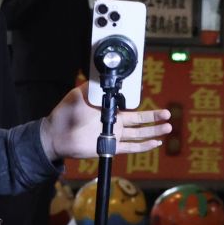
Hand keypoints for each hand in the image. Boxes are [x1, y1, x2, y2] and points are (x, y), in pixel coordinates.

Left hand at [38, 88, 171, 158]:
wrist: (55, 135)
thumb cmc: (65, 114)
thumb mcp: (79, 94)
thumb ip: (93, 87)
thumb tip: (103, 77)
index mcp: (108, 109)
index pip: (129, 106)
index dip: (141, 104)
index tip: (151, 100)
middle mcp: (113, 122)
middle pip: (140, 120)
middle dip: (154, 117)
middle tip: (168, 114)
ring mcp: (113, 135)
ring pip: (139, 133)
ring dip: (153, 131)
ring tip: (168, 127)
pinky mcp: (110, 147)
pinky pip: (131, 147)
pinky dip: (144, 146)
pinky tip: (155, 143)